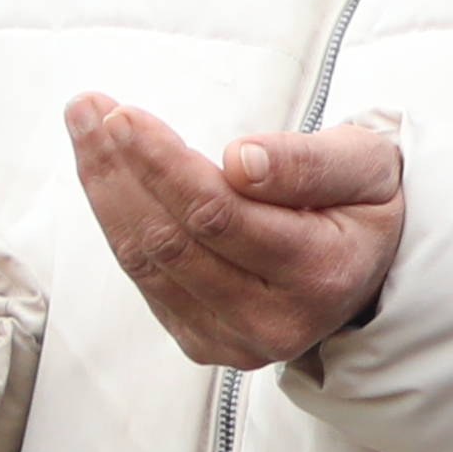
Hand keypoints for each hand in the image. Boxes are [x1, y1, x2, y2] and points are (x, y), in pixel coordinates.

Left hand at [71, 100, 403, 371]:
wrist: (366, 267)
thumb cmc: (361, 203)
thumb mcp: (363, 165)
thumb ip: (307, 162)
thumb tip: (241, 160)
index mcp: (319, 274)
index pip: (220, 216)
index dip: (163, 165)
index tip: (124, 116)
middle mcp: (274, 322)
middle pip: (171, 241)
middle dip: (120, 169)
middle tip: (88, 110)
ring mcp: (233, 340)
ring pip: (146, 261)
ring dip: (105, 190)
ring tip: (86, 130)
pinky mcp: (202, 341)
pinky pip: (143, 278)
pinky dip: (117, 221)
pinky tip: (107, 174)